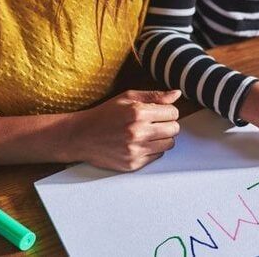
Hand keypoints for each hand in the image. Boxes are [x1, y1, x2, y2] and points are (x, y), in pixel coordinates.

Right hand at [67, 90, 181, 170]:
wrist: (80, 136)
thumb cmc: (105, 114)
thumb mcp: (127, 98)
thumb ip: (154, 96)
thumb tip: (177, 94)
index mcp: (138, 113)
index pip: (173, 113)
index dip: (168, 111)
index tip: (159, 112)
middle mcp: (138, 132)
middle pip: (174, 129)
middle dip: (168, 124)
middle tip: (155, 123)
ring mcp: (135, 150)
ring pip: (169, 144)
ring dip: (162, 138)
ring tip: (148, 133)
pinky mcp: (133, 164)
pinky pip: (157, 156)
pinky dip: (153, 150)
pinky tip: (140, 143)